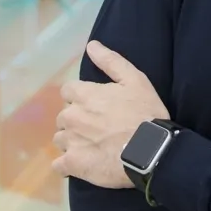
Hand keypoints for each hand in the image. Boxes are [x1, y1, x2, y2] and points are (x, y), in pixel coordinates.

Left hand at [52, 40, 169, 188]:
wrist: (150, 150)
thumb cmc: (144, 113)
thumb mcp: (134, 79)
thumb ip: (110, 61)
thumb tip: (91, 45)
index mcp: (84, 95)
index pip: (68, 91)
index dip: (79, 98)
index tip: (93, 106)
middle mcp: (72, 116)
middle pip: (64, 116)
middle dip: (76, 120)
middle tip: (96, 128)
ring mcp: (71, 141)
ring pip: (60, 139)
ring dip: (71, 141)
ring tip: (90, 147)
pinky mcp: (73, 164)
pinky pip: (59, 165)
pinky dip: (66, 165)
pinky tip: (78, 165)